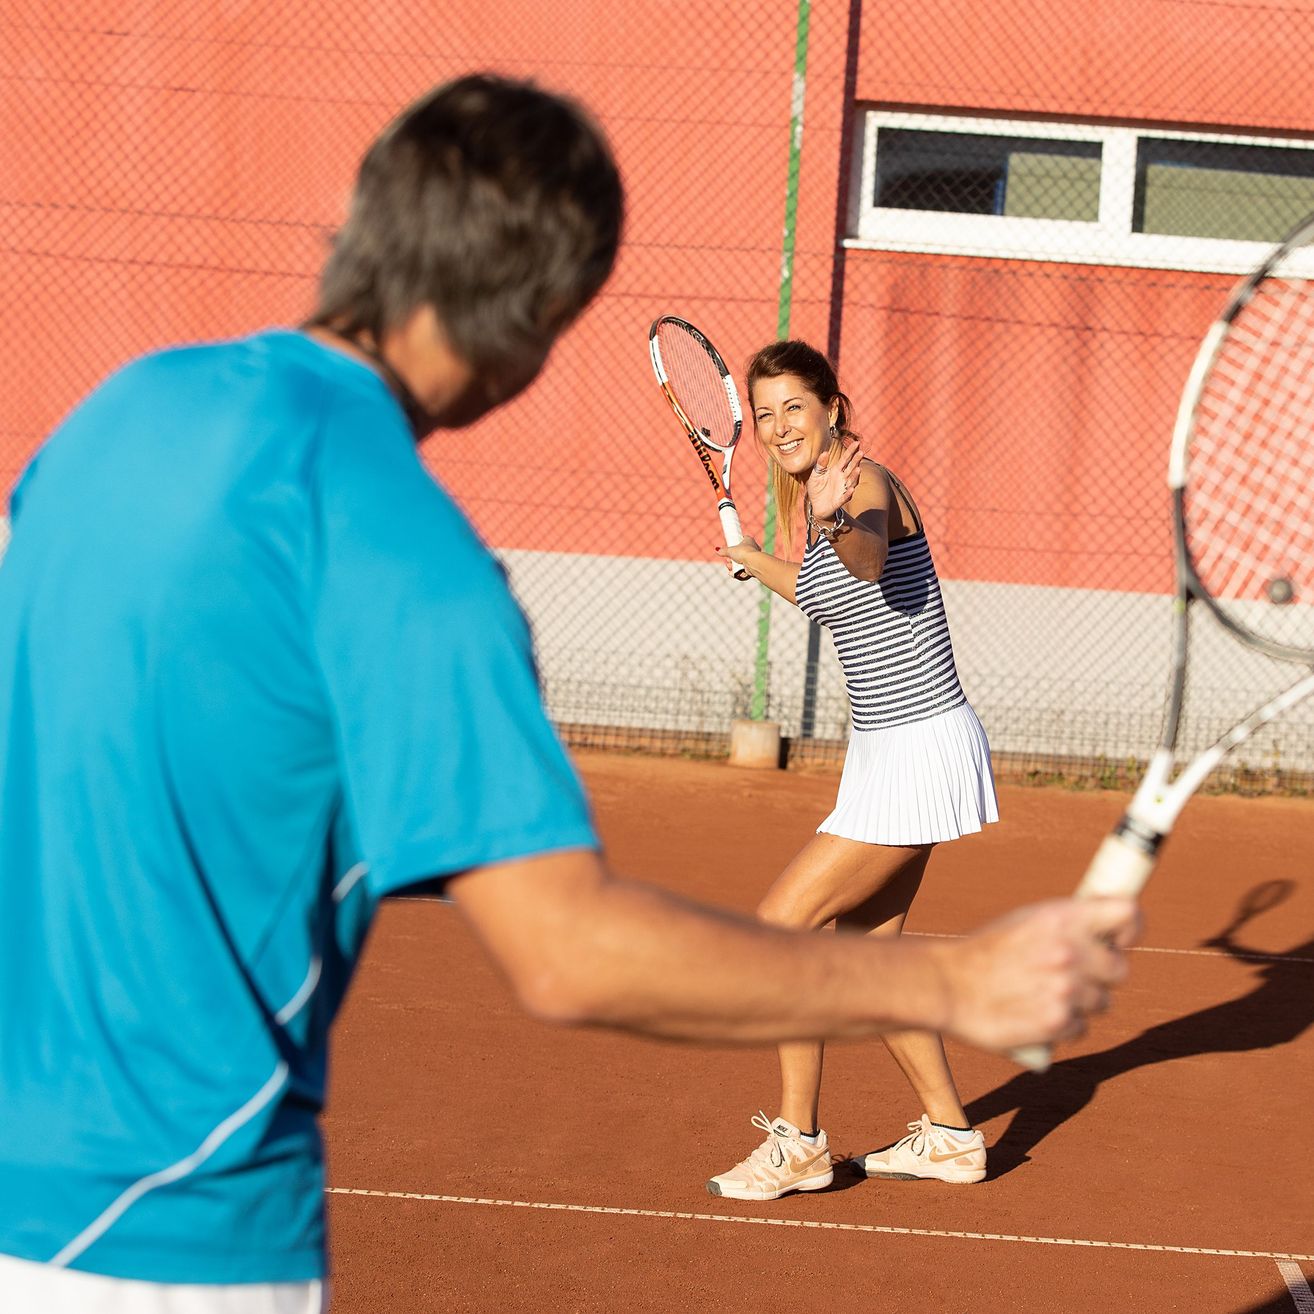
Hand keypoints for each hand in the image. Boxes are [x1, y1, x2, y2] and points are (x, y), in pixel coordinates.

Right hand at [716, 536, 759, 574]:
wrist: (753, 563)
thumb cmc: (744, 552)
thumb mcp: (730, 550)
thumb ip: (723, 551)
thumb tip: (717, 550)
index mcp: (749, 541)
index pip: (740, 541)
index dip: (733, 546)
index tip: (728, 550)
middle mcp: (752, 550)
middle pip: (738, 556)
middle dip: (730, 560)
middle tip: (728, 560)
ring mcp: (752, 560)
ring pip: (739, 565)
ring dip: (733, 567)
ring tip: (730, 567)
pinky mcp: (752, 569)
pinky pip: (743, 572)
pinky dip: (737, 573)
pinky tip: (734, 573)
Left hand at [806, 438, 862, 520]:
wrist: (816, 506)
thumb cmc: (817, 488)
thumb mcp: (816, 475)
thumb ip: (820, 464)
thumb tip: (825, 452)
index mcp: (836, 470)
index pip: (845, 459)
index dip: (851, 451)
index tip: (857, 442)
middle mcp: (842, 479)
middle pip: (851, 468)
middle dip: (856, 461)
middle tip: (861, 452)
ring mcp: (842, 489)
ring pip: (851, 482)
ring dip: (855, 476)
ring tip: (858, 469)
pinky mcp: (839, 500)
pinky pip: (845, 497)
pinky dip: (848, 493)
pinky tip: (851, 489)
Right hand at [929, 897, 1139, 1051]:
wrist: (947, 984)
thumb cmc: (985, 950)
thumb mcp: (1025, 920)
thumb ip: (1066, 925)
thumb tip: (1104, 933)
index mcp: (1063, 917)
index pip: (1128, 914)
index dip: (1132, 928)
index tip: (1122, 940)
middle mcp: (1071, 951)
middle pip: (1121, 969)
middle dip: (1101, 975)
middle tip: (1073, 975)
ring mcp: (1067, 989)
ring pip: (1101, 1002)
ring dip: (1080, 1003)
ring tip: (1044, 995)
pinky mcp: (1058, 1023)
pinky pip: (1080, 1028)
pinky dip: (1063, 1026)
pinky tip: (1036, 1015)